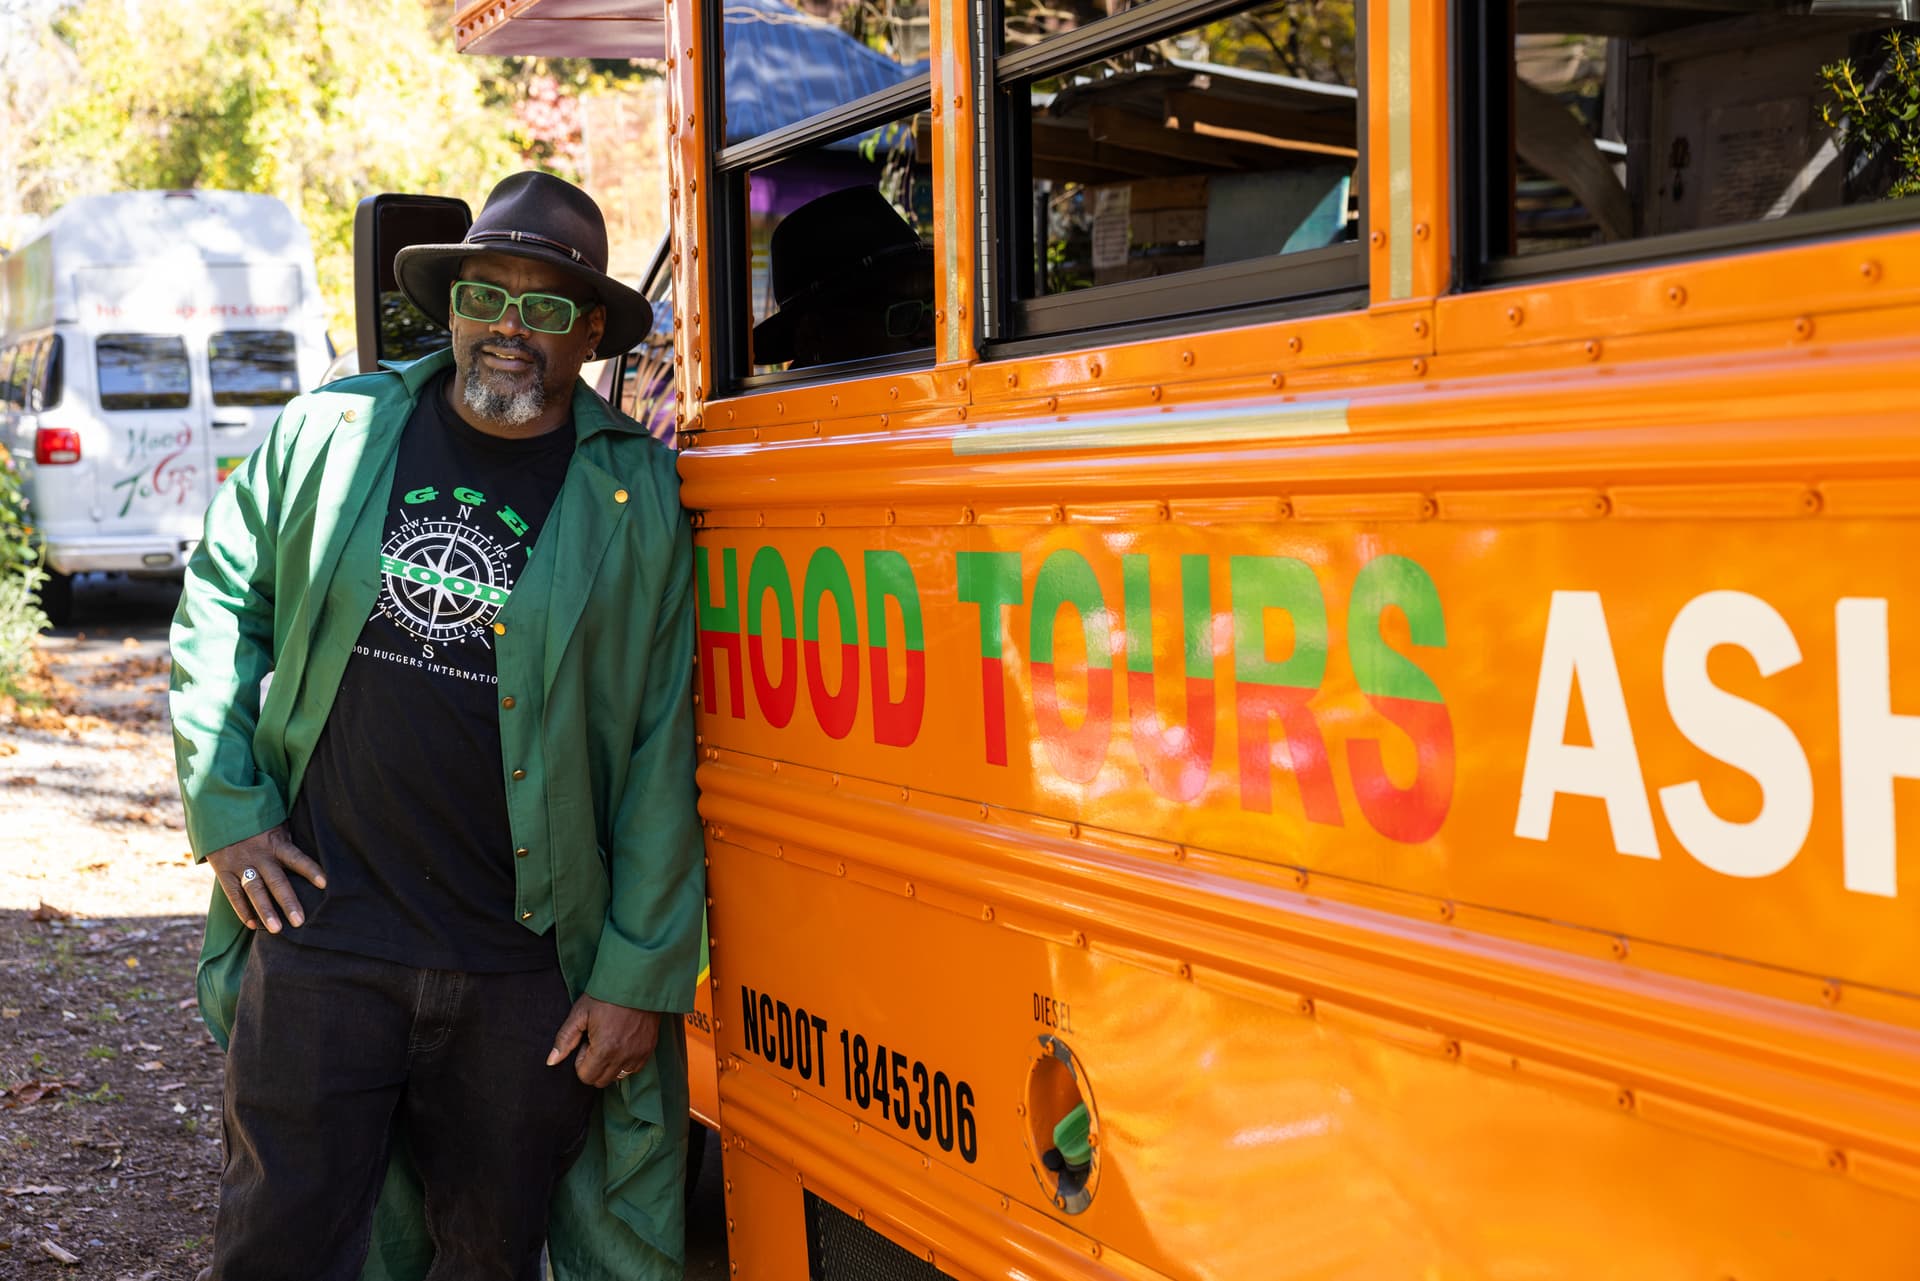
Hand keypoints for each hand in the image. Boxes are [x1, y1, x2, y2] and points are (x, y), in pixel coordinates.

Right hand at [205, 823, 325, 933]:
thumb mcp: (277, 823)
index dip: (310, 869)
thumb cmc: (257, 821)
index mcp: (276, 842)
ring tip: (276, 930)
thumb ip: (290, 839)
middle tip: (299, 922)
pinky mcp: (223, 871)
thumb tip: (318, 847)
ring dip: (265, 911)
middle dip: (288, 901)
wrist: (218, 812)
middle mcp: (259, 855)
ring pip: (254, 891)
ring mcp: (240, 864)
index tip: (325, 883)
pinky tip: (253, 926)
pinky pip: (233, 894)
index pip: (296, 858)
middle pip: (276, 881)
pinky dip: (242, 910)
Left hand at [547, 995, 659, 1087]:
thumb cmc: (606, 995)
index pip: (586, 1077)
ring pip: (618, 1077)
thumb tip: (551, 1062)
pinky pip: (633, 1069)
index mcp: (604, 1049)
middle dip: (594, 1066)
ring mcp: (639, 1054)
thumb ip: (565, 1039)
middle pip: (601, 1081)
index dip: (581, 1061)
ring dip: (610, 1065)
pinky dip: (625, 1061)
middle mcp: (623, 1057)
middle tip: (597, 1041)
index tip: (587, 1041)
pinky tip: (623, 1041)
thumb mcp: (580, 1013)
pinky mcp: (649, 1050)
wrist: (637, 981)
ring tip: (611, 1041)